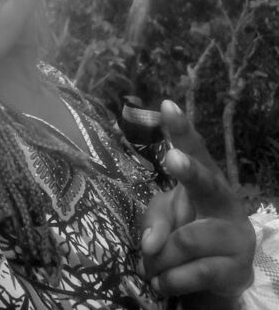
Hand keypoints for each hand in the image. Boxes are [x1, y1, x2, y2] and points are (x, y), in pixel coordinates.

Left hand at [140, 100, 254, 301]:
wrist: (219, 277)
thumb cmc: (188, 233)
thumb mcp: (166, 220)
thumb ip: (155, 221)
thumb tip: (152, 244)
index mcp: (206, 180)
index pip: (196, 150)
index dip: (182, 129)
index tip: (167, 105)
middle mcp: (225, 201)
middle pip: (206, 183)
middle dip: (189, 170)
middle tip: (173, 158)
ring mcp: (235, 236)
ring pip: (186, 241)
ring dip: (160, 259)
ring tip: (150, 267)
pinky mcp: (237, 269)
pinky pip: (194, 273)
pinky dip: (170, 280)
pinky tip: (161, 283)